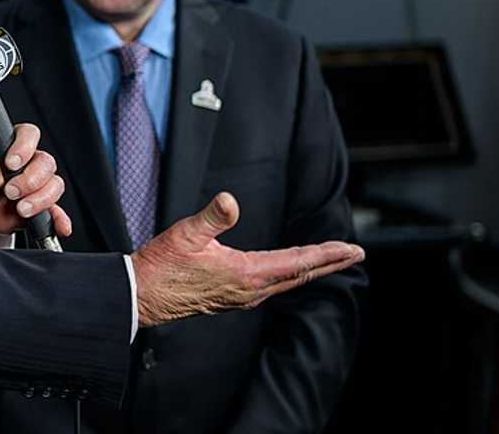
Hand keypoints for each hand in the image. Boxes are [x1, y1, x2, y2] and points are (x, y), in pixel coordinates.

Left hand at [0, 126, 71, 242]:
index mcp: (10, 146)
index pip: (27, 135)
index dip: (23, 147)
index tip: (10, 164)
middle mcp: (29, 163)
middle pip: (45, 162)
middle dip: (30, 179)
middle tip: (10, 192)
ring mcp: (38, 185)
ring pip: (54, 185)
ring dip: (41, 199)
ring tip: (21, 209)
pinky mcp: (42, 208)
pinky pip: (58, 212)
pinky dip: (60, 219)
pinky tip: (60, 227)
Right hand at [132, 191, 364, 326]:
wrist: (143, 295)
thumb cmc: (162, 264)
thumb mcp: (185, 234)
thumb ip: (212, 217)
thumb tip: (230, 200)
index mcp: (245, 274)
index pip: (297, 262)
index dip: (326, 254)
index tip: (352, 249)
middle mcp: (250, 290)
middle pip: (300, 275)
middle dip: (329, 263)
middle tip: (355, 253)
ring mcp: (243, 296)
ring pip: (288, 282)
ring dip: (312, 269)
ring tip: (331, 260)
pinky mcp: (233, 297)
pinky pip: (274, 286)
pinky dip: (292, 275)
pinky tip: (292, 271)